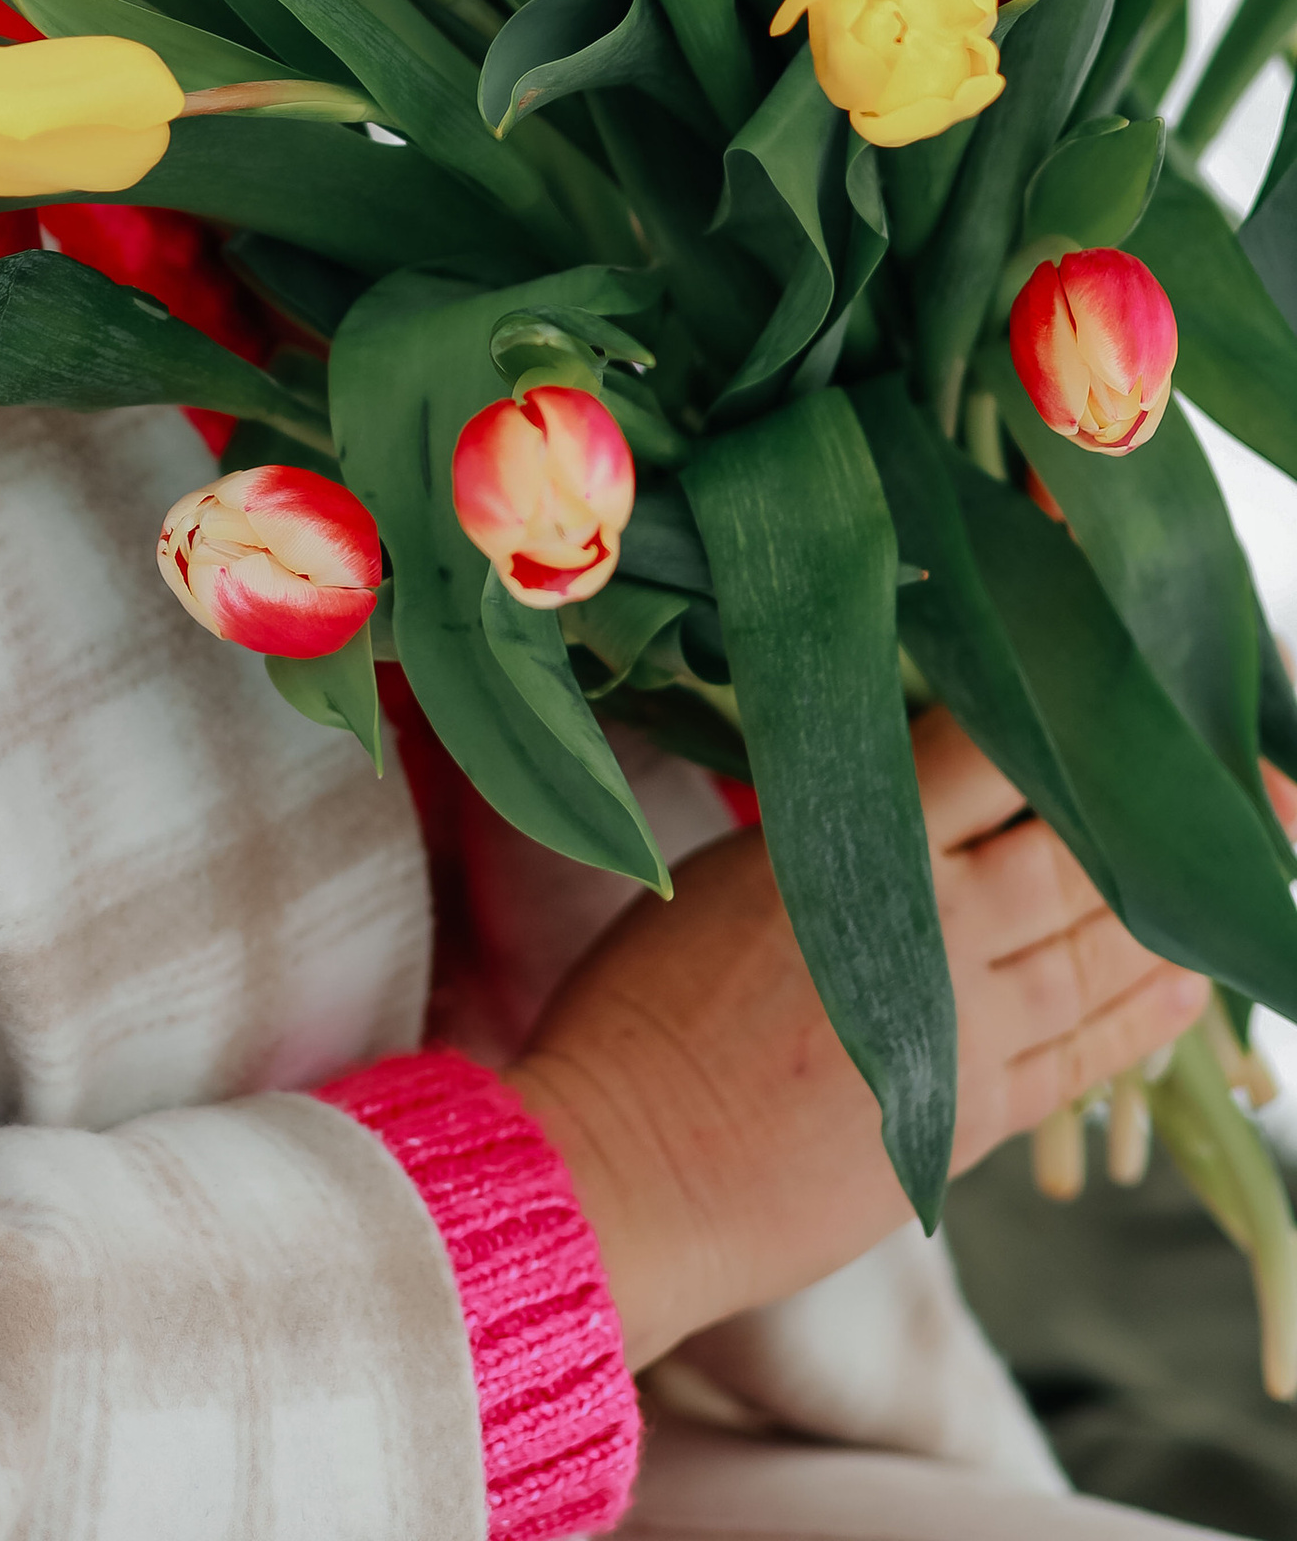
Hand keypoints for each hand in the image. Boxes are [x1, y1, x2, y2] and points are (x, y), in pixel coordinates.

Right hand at [508, 710, 1207, 1366]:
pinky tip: (1185, 990)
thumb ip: (839, 832)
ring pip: (1096, 953)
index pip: (985, 750)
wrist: (630, 1161)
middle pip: (1072, 852)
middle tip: (1210, 781)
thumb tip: (912, 795)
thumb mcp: (733, 875)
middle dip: (1148, 814)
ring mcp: (961, 1027)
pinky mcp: (972, 1119)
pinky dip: (1144, 1021)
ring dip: (1164, 916)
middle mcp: (927, 926)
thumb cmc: (645, 1009)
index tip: (1101, 684)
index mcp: (853, 844)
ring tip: (1215, 878)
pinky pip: (1085, 1057)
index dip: (1056, 715)